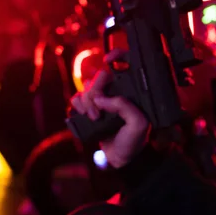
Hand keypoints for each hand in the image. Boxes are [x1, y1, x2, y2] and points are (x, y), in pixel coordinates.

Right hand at [70, 49, 148, 167]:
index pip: (125, 65)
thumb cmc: (134, 140)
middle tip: (98, 111)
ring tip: (94, 118)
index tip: (109, 60)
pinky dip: (77, 105)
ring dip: (86, 102)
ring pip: (85, 88)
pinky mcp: (90, 109)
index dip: (117, 55)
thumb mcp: (138, 123)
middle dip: (94, 92)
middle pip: (98, 77)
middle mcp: (116, 92)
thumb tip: (102, 99)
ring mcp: (102, 100)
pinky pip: (77, 99)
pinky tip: (85, 116)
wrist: (123, 159)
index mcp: (131, 91)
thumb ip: (124, 106)